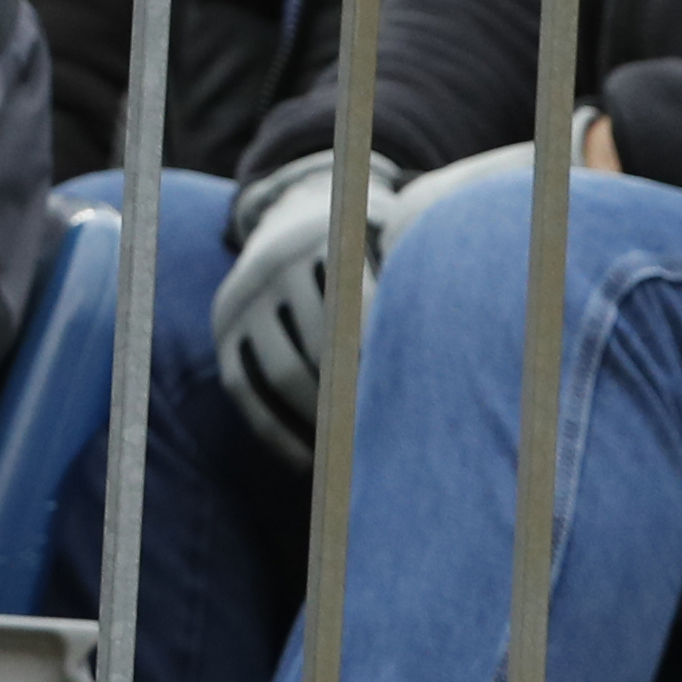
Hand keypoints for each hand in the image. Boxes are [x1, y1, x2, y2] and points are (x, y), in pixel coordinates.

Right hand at [208, 149, 404, 468]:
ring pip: (284, 373)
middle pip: (323, 347)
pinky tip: (310, 464)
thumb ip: (416, 270)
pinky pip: (245, 390)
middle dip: (358, 397)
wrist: (290, 217)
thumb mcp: (388, 236)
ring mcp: (242, 299)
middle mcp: (274, 264)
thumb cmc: (367, 245)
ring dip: (321, 422)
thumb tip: (459, 327)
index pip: (362, 308)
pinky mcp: (223, 331)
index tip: (421, 399)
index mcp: (323, 238)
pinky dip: (276, 432)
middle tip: (397, 439)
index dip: (387, 355)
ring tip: (360, 456)